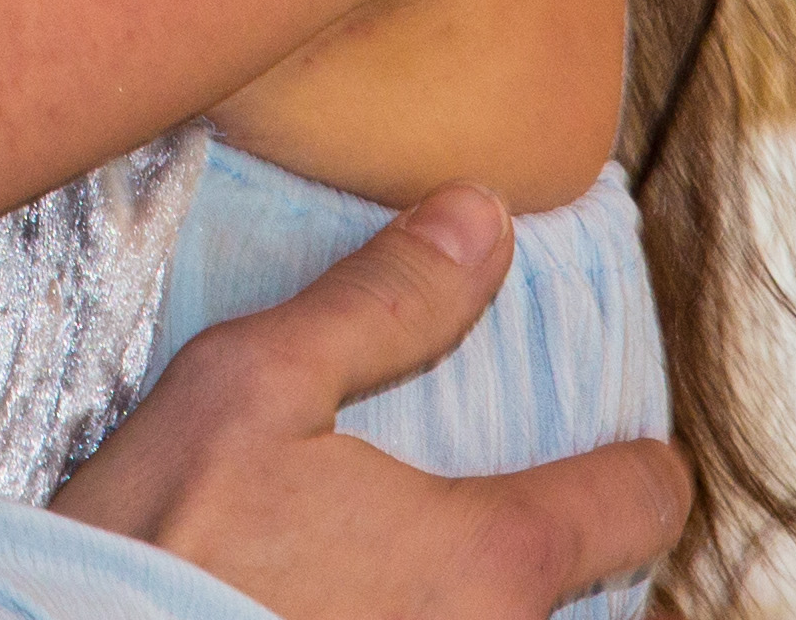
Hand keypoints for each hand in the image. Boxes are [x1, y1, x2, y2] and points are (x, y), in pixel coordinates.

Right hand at [48, 184, 688, 619]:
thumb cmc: (157, 549)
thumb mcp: (249, 385)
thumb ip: (377, 303)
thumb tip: (484, 216)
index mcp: (490, 556)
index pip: (637, 503)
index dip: (638, 465)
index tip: (625, 452)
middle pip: (588, 597)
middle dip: (549, 551)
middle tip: (491, 507)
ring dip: (491, 599)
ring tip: (415, 566)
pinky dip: (432, 619)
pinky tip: (354, 599)